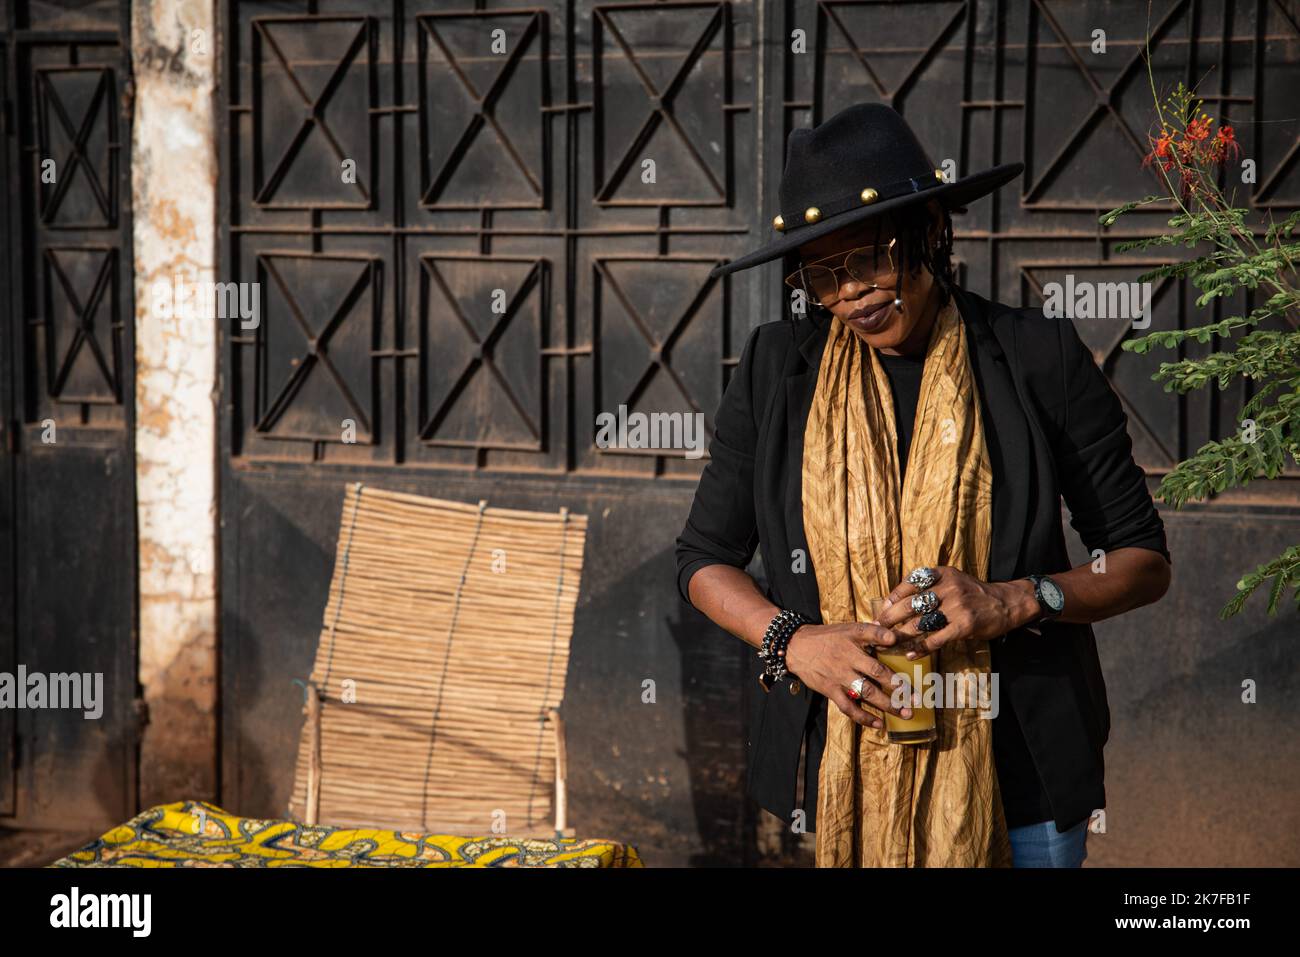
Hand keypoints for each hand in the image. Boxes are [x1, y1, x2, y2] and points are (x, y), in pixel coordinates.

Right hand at [784, 622, 917, 728]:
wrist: (795, 647)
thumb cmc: (826, 637)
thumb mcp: (847, 629)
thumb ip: (870, 632)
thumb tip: (894, 635)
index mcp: (853, 640)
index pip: (873, 639)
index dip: (887, 640)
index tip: (902, 650)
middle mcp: (847, 659)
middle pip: (877, 673)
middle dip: (898, 686)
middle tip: (916, 698)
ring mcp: (839, 676)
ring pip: (866, 693)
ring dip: (887, 705)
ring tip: (904, 713)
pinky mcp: (830, 690)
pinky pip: (849, 707)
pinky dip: (864, 717)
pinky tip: (879, 724)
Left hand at [875, 566, 1037, 657]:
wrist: (1005, 603)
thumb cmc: (972, 594)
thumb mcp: (951, 580)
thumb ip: (929, 586)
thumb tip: (896, 600)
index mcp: (941, 574)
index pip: (910, 583)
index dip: (893, 598)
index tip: (882, 610)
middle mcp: (947, 588)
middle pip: (910, 604)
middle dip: (890, 618)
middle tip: (877, 628)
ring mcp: (956, 606)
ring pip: (920, 623)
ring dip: (901, 635)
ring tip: (888, 644)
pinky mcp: (964, 624)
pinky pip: (936, 638)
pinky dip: (921, 648)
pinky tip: (910, 653)